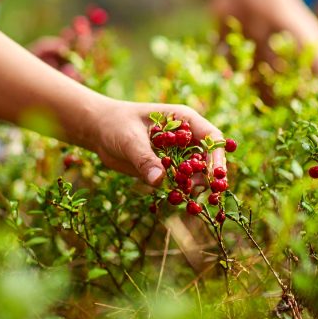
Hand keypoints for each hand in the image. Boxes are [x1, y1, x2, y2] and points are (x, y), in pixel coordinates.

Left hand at [88, 101, 225, 185]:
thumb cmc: (116, 125)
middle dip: (208, 176)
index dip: (217, 156)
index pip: (211, 137)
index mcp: (183, 120)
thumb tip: (159, 180)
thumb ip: (144, 159)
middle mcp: (185, 137)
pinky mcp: (168, 168)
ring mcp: (178, 154)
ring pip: (196, 174)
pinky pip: (180, 183)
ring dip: (194, 186)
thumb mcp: (129, 139)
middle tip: (200, 192)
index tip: (216, 176)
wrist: (100, 131)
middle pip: (209, 158)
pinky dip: (180, 191)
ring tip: (184, 196)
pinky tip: (174, 198)